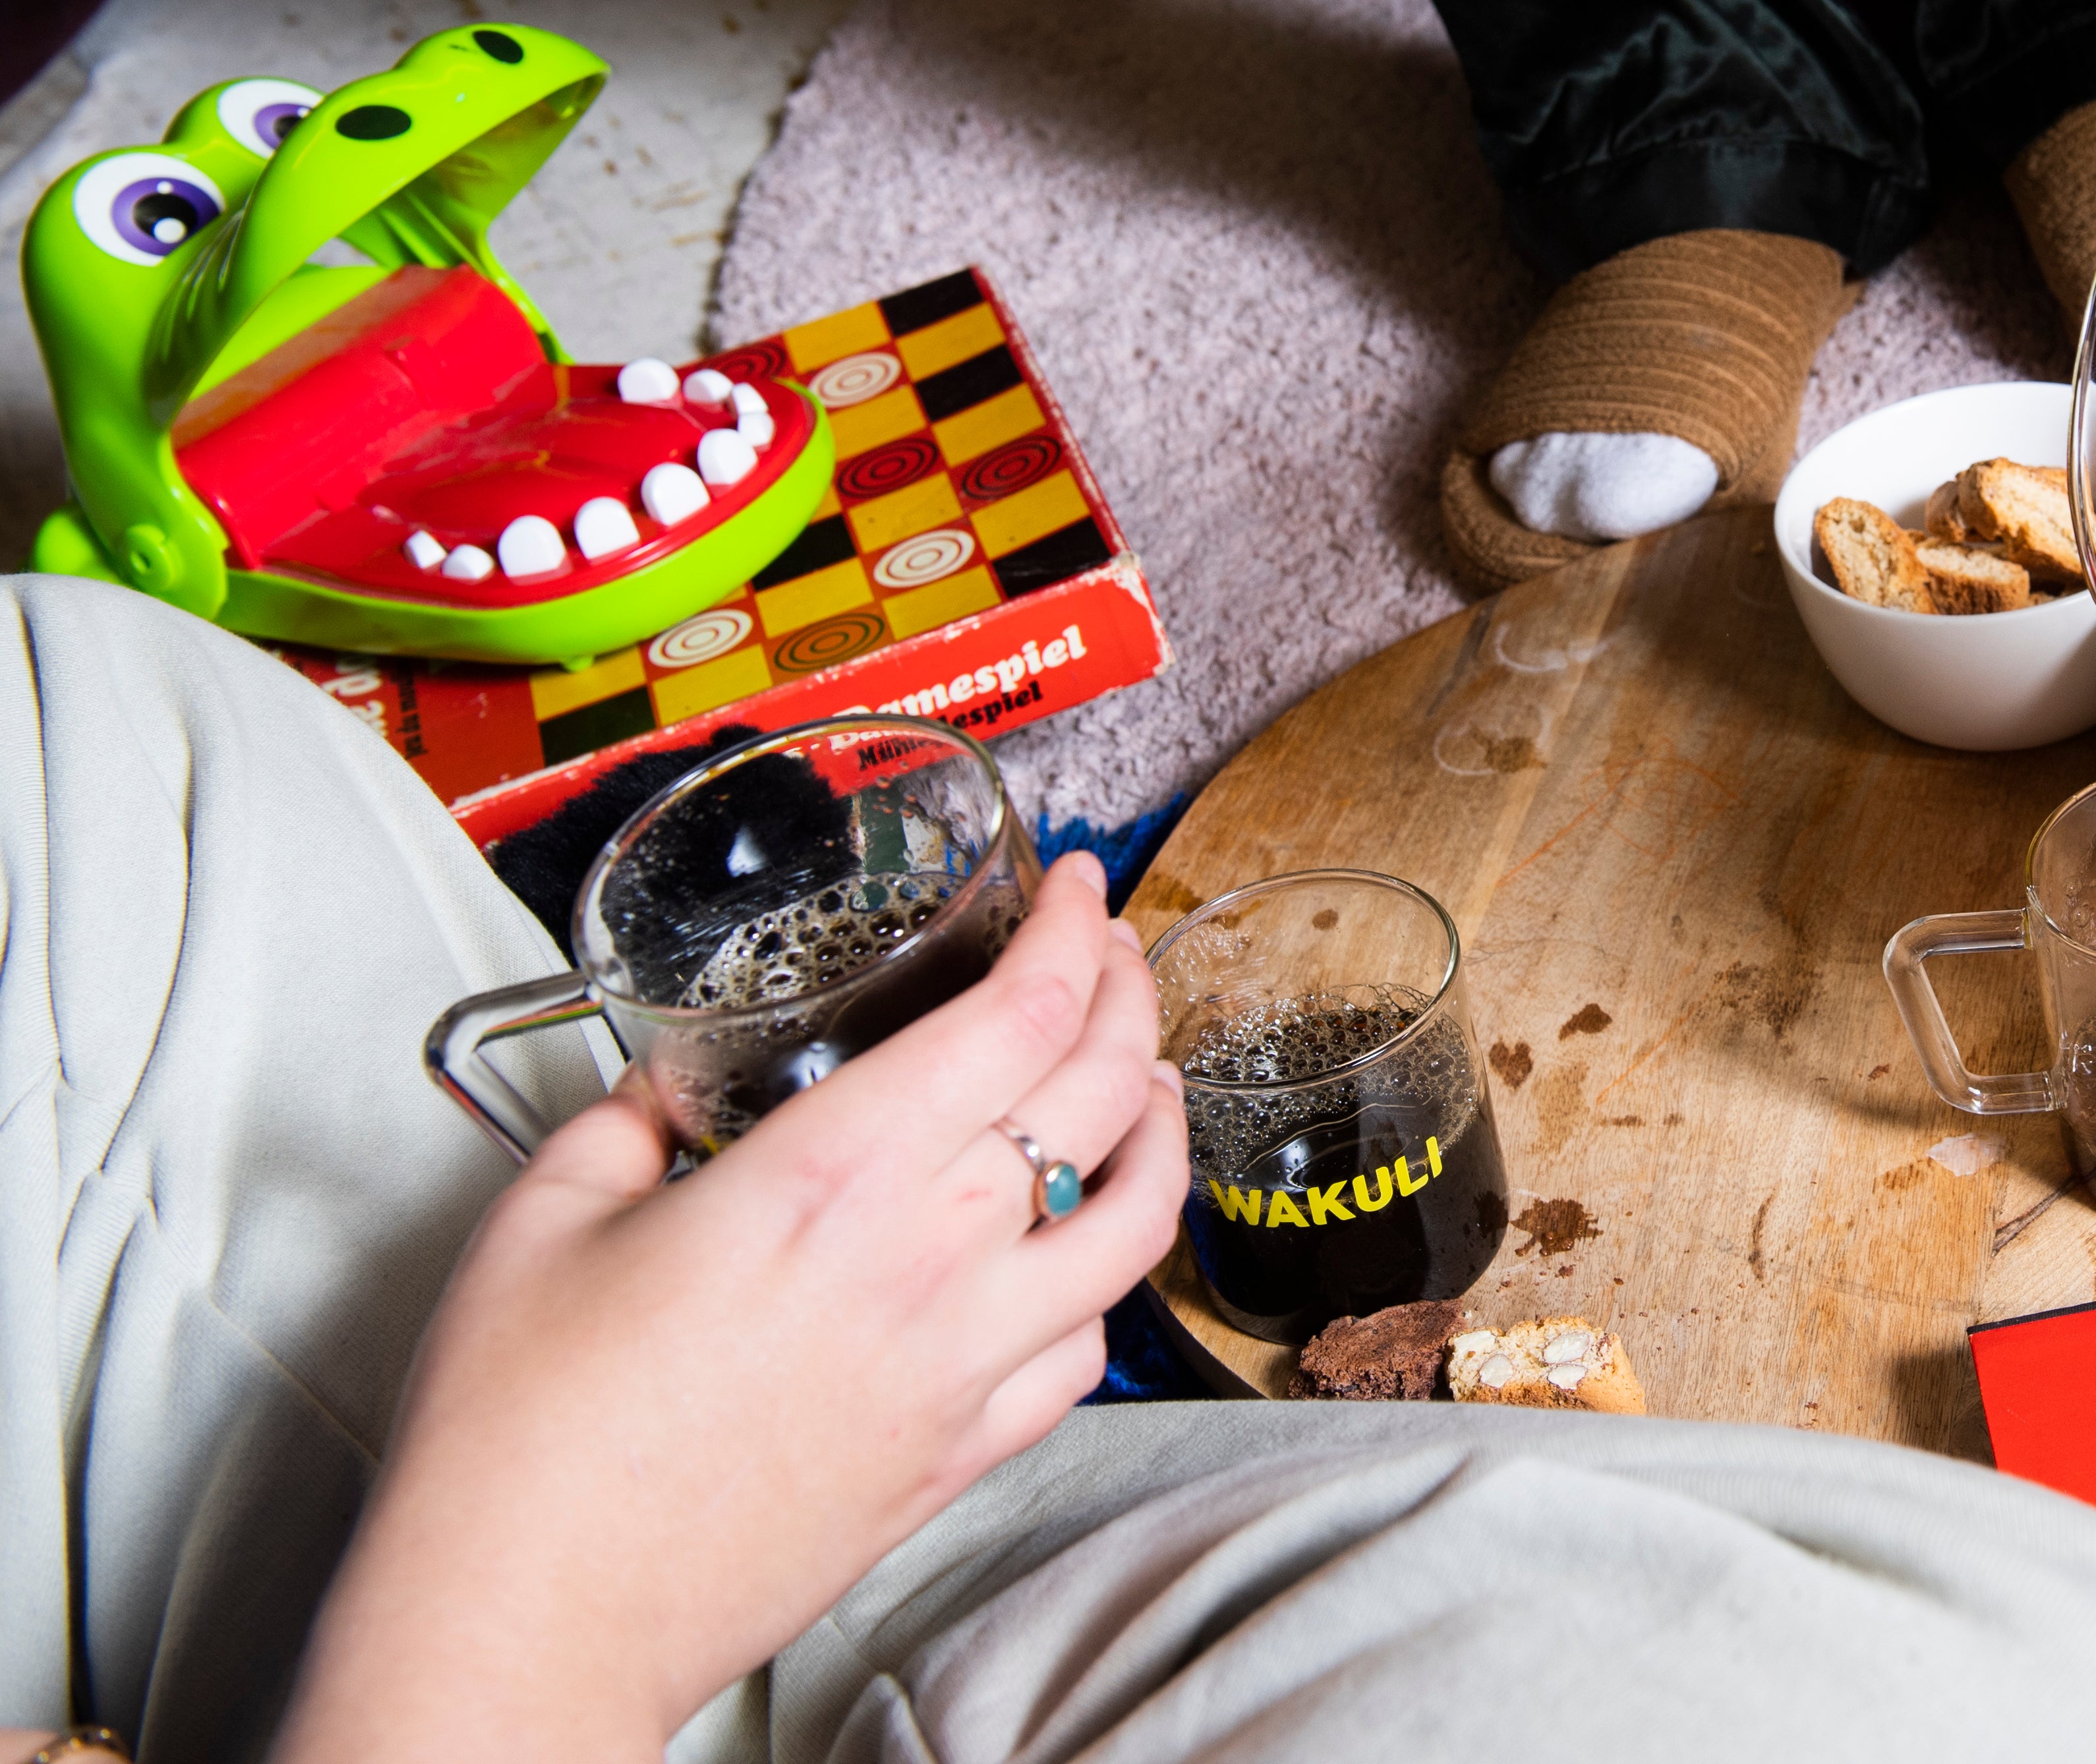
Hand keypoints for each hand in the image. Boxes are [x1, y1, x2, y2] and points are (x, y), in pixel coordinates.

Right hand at [272, 855, 1186, 1763]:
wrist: (532, 1621)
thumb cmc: (522, 1439)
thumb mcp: (545, 1223)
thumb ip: (624, 1126)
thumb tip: (658, 1092)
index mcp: (837, 1176)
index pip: (1023, 1012)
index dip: (1077, 929)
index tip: (1080, 885)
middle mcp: (932, 1259)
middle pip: (1105, 1087)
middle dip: (1131, 993)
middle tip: (1115, 955)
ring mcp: (965, 1363)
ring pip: (1139, 1220)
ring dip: (1162, 1129)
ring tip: (1149, 1082)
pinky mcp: (963, 1455)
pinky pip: (1088, 1351)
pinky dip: (1106, 1283)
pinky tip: (1082, 1252)